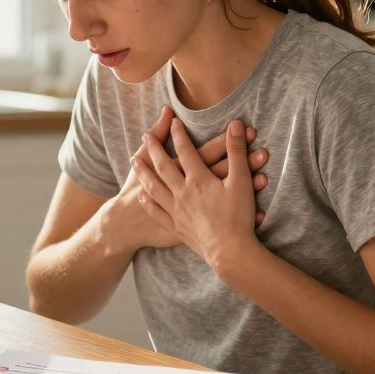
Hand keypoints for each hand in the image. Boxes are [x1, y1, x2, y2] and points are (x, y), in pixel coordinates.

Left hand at [115, 108, 268, 251]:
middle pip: (164, 166)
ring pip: (154, 186)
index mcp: (198, 179)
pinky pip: (157, 211)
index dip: (179, 134)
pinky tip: (143, 195)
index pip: (185, 150)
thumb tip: (235, 125)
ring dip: (143, 172)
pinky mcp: (176, 226)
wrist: (229, 251)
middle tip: (145, 136)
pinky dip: (149, 201)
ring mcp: (176, 210)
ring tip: (133, 161)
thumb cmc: (238, 216)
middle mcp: (182, 192)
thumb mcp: (241, 180)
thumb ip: (237, 151)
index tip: (174, 122)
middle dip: (154, 149)